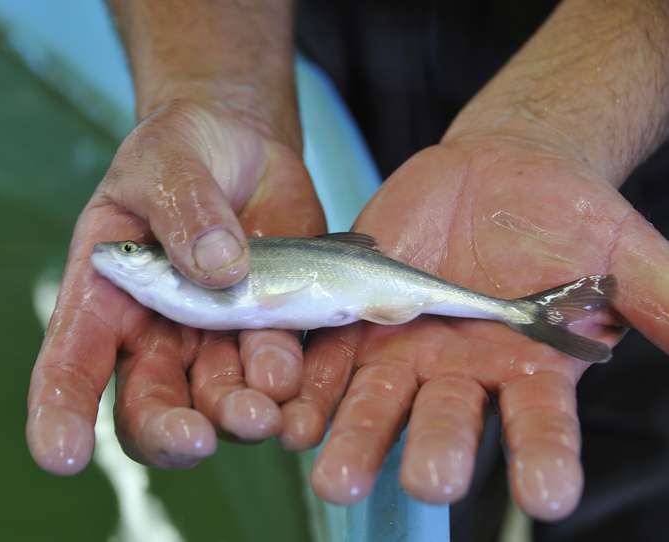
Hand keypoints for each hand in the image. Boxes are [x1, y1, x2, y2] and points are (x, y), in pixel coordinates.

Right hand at [26, 97, 324, 473]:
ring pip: (221, 400)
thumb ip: (184, 208)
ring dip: (239, 415)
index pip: (71, 362)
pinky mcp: (273, 327)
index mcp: (108, 296)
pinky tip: (305, 407)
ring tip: (265, 412)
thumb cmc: (179, 150)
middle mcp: (158, 332)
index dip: (60, 412)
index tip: (62, 454)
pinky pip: (283, 371)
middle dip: (169, 431)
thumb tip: (219, 268)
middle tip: (194, 437)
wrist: (242, 143)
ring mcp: (219, 337)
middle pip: (151, 406)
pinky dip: (296, 393)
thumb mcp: (166, 161)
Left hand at [279, 137, 668, 519]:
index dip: (546, 457)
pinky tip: (293, 416)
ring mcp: (406, 350)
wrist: (499, 172)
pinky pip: (330, 361)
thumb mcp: (618, 251)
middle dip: (436, 451)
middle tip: (429, 483)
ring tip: (336, 480)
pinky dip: (311, 389)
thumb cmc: (565, 216)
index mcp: (530, 368)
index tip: (550, 494)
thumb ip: (657, 296)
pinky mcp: (358, 319)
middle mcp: (464, 373)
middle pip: (448, 422)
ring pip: (377, 405)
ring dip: (356, 441)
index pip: (543, 423)